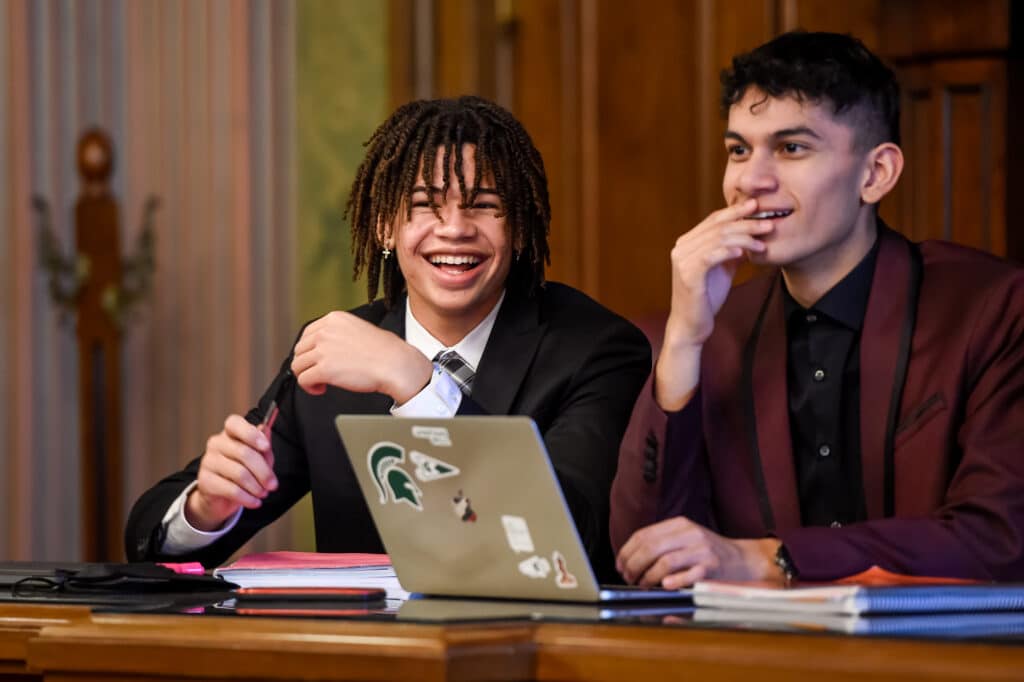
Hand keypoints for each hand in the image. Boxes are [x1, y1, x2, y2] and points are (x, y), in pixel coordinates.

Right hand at [185, 414, 278, 530]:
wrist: (221, 498)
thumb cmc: (243, 471)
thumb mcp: (259, 458)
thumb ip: (263, 445)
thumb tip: (266, 428)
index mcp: (229, 433)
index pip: (234, 423)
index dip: (251, 434)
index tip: (266, 446)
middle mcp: (216, 443)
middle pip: (244, 453)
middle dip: (264, 472)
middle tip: (273, 485)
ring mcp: (208, 461)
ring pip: (239, 473)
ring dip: (256, 487)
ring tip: (264, 494)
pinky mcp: (205, 481)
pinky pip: (231, 490)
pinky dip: (247, 498)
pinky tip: (255, 502)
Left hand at [290, 311, 432, 403]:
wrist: (395, 364)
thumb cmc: (385, 351)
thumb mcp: (359, 328)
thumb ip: (339, 333)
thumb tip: (326, 347)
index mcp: (334, 319)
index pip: (307, 334)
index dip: (310, 350)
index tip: (316, 359)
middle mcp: (326, 332)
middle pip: (299, 350)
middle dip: (307, 363)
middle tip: (319, 372)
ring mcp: (323, 350)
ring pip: (298, 365)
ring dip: (307, 376)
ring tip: (320, 382)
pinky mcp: (324, 369)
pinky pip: (303, 379)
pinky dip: (309, 387)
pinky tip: (320, 388)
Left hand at [616, 516, 780, 588]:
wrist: (741, 559)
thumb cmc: (707, 552)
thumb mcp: (684, 539)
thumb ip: (661, 543)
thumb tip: (630, 557)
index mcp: (679, 524)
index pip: (644, 534)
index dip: (627, 551)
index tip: (620, 564)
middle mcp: (690, 533)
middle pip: (651, 547)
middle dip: (634, 565)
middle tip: (628, 577)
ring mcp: (701, 549)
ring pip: (666, 561)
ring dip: (649, 576)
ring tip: (643, 584)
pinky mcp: (712, 566)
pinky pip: (689, 574)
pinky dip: (674, 581)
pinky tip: (664, 586)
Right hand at [655, 199, 772, 409]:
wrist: (691, 325)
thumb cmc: (707, 298)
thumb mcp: (722, 269)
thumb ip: (732, 251)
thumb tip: (752, 235)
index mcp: (687, 243)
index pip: (713, 220)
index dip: (736, 210)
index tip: (758, 205)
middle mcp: (681, 248)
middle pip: (717, 227)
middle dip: (745, 222)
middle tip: (768, 223)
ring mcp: (682, 261)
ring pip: (716, 239)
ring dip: (743, 237)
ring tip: (764, 239)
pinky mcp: (688, 275)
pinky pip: (710, 256)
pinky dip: (728, 251)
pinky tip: (744, 252)